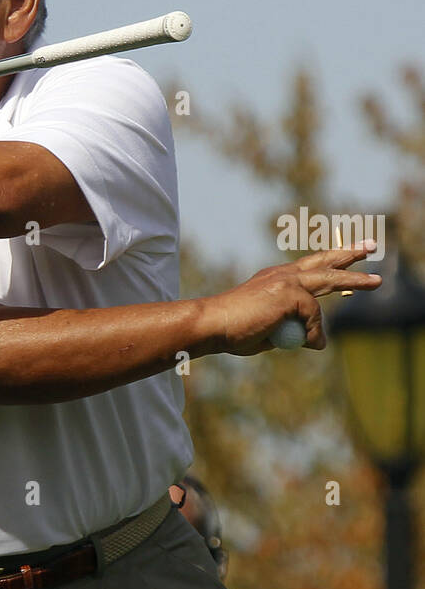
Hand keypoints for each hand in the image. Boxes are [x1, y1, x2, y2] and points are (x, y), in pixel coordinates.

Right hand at [205, 242, 381, 354]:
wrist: (211, 325)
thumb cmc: (230, 332)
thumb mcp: (266, 332)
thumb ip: (289, 332)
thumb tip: (311, 340)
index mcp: (273, 280)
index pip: (307, 269)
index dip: (327, 265)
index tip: (343, 259)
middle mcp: (281, 275)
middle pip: (322, 261)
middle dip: (348, 254)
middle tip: (369, 246)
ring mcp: (285, 281)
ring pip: (329, 278)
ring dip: (355, 279)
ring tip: (377, 281)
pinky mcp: (288, 293)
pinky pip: (313, 314)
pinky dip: (314, 332)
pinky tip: (311, 342)